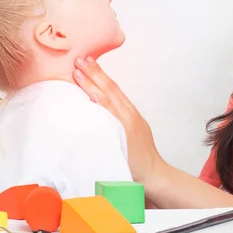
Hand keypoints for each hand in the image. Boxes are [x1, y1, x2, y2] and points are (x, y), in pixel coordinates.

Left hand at [73, 57, 165, 185]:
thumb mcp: (131, 131)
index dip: (100, 74)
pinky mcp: (122, 135)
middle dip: (94, 73)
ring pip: (107, 99)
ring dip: (92, 84)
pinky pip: (109, 117)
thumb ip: (117, 120)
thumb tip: (98, 111)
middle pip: (110, 89)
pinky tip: (90, 96)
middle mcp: (128, 114)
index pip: (113, 88)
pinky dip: (100, 105)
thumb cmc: (140, 155)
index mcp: (130, 112)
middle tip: (79, 59)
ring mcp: (125, 124)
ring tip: (78, 72)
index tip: (88, 61)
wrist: (154, 172)